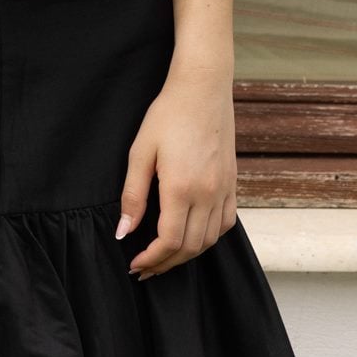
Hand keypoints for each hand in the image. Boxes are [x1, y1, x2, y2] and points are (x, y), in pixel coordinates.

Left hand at [117, 64, 237, 277]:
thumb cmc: (168, 115)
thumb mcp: (140, 152)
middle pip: (190, 247)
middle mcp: (208, 194)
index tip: (135, 264)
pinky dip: (210, 238)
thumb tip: (124, 232)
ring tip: (165, 258)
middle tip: (145, 268)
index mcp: (182, 188)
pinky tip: (193, 237)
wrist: (203, 88)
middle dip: (166, 264)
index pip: (169, 241)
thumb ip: (133, 195)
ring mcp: (224, 189)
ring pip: (210, 240)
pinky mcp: (233, 182)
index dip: (151, 259)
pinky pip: (226, 223)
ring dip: (187, 255)